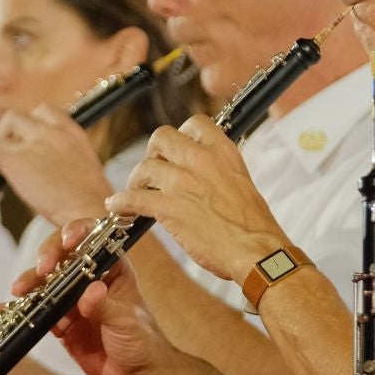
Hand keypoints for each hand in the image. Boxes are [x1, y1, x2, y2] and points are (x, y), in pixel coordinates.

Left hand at [0, 106, 114, 227]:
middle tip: (5, 154)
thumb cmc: (90, 204)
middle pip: (23, 117)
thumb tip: (51, 171)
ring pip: (6, 125)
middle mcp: (53, 131)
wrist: (90, 213)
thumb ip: (66, 162)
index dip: (31, 125)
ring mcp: (35, 143)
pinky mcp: (16, 159)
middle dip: (10, 132)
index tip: (25, 139)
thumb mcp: (83, 172)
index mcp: (72, 132)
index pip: (46, 113)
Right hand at [12, 218, 168, 374]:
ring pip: (43, 281)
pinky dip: (12, 312)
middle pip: (61, 254)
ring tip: (17, 292)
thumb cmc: (141, 341)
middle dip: (47, 257)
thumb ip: (106, 306)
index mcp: (112, 267)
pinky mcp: (58, 320)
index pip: (92, 238)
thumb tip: (90, 291)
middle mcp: (88, 276)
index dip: (78, 233)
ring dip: (28, 283)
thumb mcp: (127, 321)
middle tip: (41, 270)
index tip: (68, 242)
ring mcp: (70, 297)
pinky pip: (33, 311)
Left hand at [106, 116, 286, 284]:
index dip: (181, 135)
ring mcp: (182, 182)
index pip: (195, 124)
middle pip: (161, 138)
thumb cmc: (253, 225)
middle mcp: (201, 160)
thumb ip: (220, 171)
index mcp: (223, 152)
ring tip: (136, 191)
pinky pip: (134, 197)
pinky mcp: (168, 207)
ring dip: (136, 180)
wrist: (257, 251)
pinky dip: (120, 202)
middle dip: (154, 152)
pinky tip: (116, 206)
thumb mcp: (241, 182)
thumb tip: (204, 174)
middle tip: (154, 169)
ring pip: (145, 167)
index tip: (176, 150)